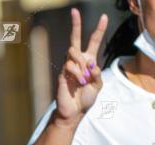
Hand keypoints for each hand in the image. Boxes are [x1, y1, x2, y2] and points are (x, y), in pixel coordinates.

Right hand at [55, 9, 107, 123]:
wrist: (74, 112)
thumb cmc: (86, 99)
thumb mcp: (98, 85)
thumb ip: (96, 73)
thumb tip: (89, 64)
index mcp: (89, 61)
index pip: (94, 42)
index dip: (99, 30)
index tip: (104, 17)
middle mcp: (77, 61)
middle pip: (75, 39)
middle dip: (75, 25)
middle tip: (74, 11)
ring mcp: (68, 67)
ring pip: (74, 53)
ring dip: (82, 65)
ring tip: (84, 80)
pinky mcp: (61, 74)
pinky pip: (70, 66)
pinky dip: (78, 74)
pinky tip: (79, 83)